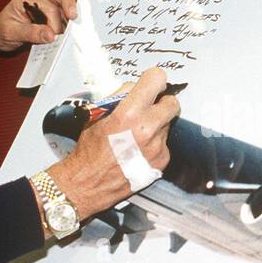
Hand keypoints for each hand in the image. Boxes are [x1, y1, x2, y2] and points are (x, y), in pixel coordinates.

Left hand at [0, 0, 77, 52]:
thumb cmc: (0, 31)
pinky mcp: (48, 16)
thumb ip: (30, 33)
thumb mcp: (11, 33)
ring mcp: (43, 6)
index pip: (47, 6)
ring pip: (63, 4)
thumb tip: (50, 35)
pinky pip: (62, 16)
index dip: (54, 21)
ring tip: (69, 32)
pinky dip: (66, 24)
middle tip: (74, 18)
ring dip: (68, 17)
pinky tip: (66, 33)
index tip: (55, 36)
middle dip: (69, 4)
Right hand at [45, 67, 179, 219]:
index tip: (153, 83)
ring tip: (137, 134)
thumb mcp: (97, 115)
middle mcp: (147, 129)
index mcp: (129, 113)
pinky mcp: (162, 161)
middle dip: (162, 101)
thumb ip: (119, 97)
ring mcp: (157, 147)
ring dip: (157, 124)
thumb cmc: (89, 150)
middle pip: (172, 102)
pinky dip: (155, 143)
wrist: (89, 183)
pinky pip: (165, 143)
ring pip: (168, 124)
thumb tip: (135, 87)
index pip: (157, 79)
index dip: (155, 79)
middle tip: (150, 107)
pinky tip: (139, 149)